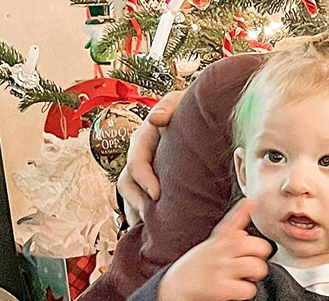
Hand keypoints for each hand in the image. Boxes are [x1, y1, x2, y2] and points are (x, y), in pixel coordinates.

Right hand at [117, 90, 184, 224]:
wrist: (202, 115)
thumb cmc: (190, 106)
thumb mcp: (180, 101)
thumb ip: (169, 106)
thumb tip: (155, 119)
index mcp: (144, 137)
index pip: (135, 162)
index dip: (143, 179)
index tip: (157, 194)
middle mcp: (140, 155)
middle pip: (126, 183)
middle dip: (136, 202)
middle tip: (151, 217)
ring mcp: (145, 169)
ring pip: (130, 194)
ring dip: (135, 211)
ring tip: (149, 227)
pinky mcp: (153, 180)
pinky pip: (140, 200)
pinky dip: (142, 214)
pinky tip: (152, 227)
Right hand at [157, 199, 271, 300]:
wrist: (172, 288)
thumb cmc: (195, 267)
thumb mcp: (209, 246)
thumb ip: (229, 234)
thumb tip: (245, 227)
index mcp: (219, 240)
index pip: (232, 221)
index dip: (244, 210)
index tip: (251, 201)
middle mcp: (220, 251)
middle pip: (258, 246)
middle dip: (260, 257)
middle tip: (251, 263)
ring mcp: (220, 268)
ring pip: (257, 267)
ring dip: (254, 276)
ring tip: (244, 278)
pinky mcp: (218, 288)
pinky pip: (247, 289)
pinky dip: (245, 293)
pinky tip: (235, 290)